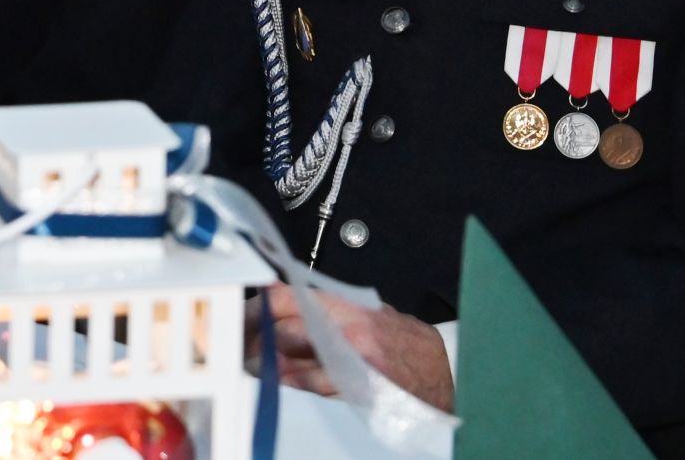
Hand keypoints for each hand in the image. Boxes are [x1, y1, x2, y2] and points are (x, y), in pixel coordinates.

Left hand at [249, 283, 454, 411]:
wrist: (445, 371)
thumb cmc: (406, 341)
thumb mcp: (368, 311)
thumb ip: (329, 308)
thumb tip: (284, 305)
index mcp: (347, 306)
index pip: (289, 296)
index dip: (259, 305)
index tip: (243, 313)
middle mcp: (348, 330)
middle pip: (285, 328)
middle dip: (256, 337)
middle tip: (240, 344)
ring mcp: (352, 361)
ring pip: (295, 360)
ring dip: (268, 364)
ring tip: (252, 365)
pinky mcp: (357, 388)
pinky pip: (315, 386)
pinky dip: (294, 383)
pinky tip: (280, 382)